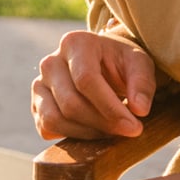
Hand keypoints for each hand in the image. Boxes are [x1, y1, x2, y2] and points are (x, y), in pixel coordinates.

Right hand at [33, 29, 158, 140]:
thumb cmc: (121, 63)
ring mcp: (39, 84)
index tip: (134, 126)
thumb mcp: (139, 64)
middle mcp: (50, 62)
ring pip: (55, 119)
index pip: (86, 80)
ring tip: (111, 132)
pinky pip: (47, 128)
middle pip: (71, 103)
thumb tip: (139, 110)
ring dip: (87, 133)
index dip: (110, 108)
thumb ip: (142, 84)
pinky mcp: (36, 105)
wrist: (102, 65)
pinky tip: (93, 131)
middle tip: (126, 132)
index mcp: (75, 43)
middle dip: (102, 124)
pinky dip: (71, 136)